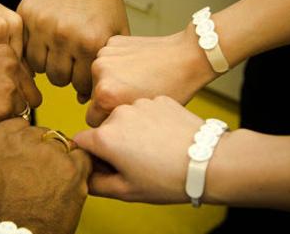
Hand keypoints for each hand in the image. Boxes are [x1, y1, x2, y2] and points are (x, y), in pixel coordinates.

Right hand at [0, 44, 41, 139]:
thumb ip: (4, 71)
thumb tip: (32, 93)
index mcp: (7, 51)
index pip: (27, 79)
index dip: (11, 92)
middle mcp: (12, 66)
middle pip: (30, 96)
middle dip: (14, 105)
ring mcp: (9, 87)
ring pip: (22, 112)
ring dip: (6, 117)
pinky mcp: (3, 109)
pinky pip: (12, 126)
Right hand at [0, 118, 91, 233]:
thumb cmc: (1, 212)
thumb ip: (3, 148)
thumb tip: (19, 139)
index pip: (20, 124)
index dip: (26, 143)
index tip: (26, 156)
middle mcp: (19, 139)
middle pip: (42, 133)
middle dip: (44, 150)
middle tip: (40, 175)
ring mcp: (47, 151)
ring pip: (62, 143)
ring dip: (61, 160)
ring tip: (51, 184)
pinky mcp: (70, 166)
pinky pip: (82, 156)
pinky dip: (79, 169)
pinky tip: (66, 185)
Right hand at [18, 0, 129, 102]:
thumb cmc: (104, 0)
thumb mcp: (116, 32)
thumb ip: (105, 65)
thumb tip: (85, 99)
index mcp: (90, 43)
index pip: (82, 86)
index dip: (84, 85)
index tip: (84, 78)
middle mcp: (65, 36)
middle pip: (58, 80)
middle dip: (66, 76)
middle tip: (70, 64)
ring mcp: (42, 25)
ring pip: (38, 68)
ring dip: (48, 64)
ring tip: (57, 53)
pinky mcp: (26, 14)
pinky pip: (23, 48)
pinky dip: (32, 50)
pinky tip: (43, 44)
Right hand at [76, 97, 224, 203]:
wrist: (208, 161)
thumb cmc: (167, 179)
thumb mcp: (126, 191)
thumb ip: (96, 184)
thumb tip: (85, 176)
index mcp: (105, 137)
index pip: (81, 141)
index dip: (90, 155)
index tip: (107, 165)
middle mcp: (118, 113)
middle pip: (104, 128)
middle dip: (112, 142)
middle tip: (136, 161)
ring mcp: (140, 103)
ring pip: (125, 117)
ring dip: (132, 130)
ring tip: (154, 149)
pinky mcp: (159, 99)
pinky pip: (146, 110)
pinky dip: (150, 121)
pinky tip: (165, 136)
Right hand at [87, 26, 218, 126]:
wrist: (187, 56)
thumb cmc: (173, 89)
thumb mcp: (144, 116)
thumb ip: (119, 123)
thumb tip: (104, 128)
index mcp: (105, 94)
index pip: (92, 119)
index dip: (109, 121)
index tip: (125, 116)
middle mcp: (100, 72)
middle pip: (94, 98)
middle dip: (109, 99)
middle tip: (133, 96)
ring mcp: (105, 54)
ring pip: (99, 78)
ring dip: (111, 80)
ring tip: (137, 80)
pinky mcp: (112, 42)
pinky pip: (108, 61)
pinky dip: (117, 64)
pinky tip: (137, 65)